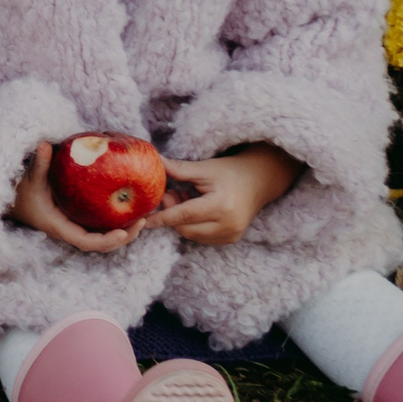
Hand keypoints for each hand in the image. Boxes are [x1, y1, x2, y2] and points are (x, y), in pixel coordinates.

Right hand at [9, 141, 145, 252]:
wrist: (13, 199)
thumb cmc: (20, 191)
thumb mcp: (29, 178)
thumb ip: (38, 164)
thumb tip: (44, 144)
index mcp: (61, 226)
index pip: (87, 242)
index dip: (106, 241)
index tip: (123, 233)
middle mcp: (71, 229)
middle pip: (102, 242)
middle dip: (125, 236)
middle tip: (143, 221)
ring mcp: (76, 225)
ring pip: (104, 235)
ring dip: (125, 229)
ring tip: (143, 215)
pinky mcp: (79, 218)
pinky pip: (101, 223)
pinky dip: (115, 219)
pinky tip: (129, 205)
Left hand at [142, 145, 302, 244]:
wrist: (259, 181)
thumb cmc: (230, 171)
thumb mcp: (204, 168)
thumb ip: (178, 169)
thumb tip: (152, 163)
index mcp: (221, 206)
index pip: (183, 215)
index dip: (161, 217)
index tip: (143, 219)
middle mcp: (228, 225)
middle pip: (185, 228)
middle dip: (171, 214)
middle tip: (171, 194)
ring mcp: (232, 235)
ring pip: (192, 235)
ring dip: (181, 220)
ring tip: (185, 198)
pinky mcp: (232, 239)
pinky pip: (202, 238)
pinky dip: (192, 226)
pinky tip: (194, 209)